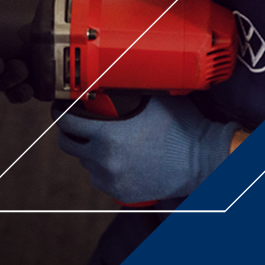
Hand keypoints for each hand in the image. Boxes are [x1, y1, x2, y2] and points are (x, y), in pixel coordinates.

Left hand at [56, 95, 237, 202]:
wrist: (203, 160)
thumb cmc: (182, 127)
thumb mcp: (153, 98)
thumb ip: (127, 89)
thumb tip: (111, 72)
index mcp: (107, 135)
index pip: (67, 122)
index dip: (60, 112)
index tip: (60, 107)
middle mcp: (104, 160)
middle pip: (69, 145)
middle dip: (70, 132)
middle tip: (77, 122)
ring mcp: (111, 179)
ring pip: (85, 163)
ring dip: (89, 150)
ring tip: (103, 140)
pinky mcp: (121, 193)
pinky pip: (101, 178)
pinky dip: (104, 168)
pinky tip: (117, 158)